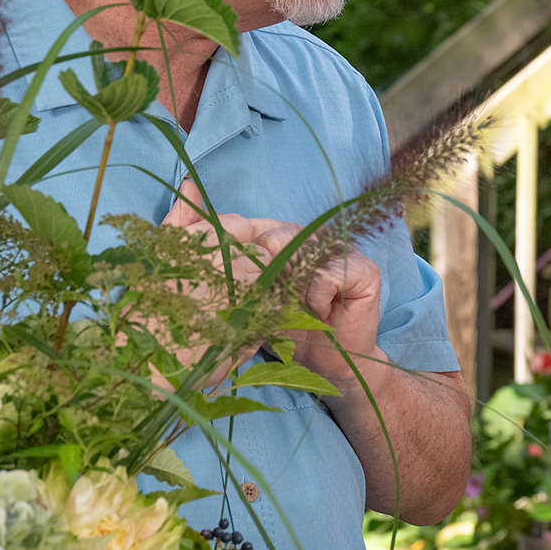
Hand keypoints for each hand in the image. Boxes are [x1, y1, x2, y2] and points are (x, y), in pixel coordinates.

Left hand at [160, 183, 383, 388]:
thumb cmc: (278, 330)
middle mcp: (312, 236)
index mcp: (282, 237)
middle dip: (268, 276)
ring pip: (303, 251)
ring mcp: (339, 250)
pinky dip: (315, 298)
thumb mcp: (234, 290)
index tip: (241, 291)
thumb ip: (206, 237)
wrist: (327, 364)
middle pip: (278, 237)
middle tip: (269, 306)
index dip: (246, 258)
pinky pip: (327, 274)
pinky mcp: (363, 270)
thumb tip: (187, 185)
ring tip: (292, 310)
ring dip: (292, 288)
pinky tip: (316, 312)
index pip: (256, 228)